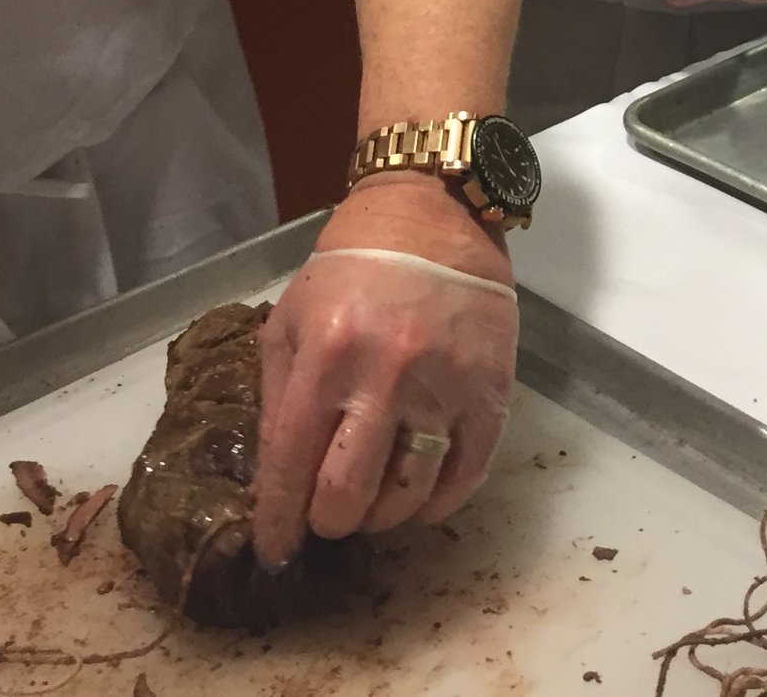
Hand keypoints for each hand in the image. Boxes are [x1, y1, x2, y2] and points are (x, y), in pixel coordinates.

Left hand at [252, 176, 516, 567]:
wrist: (433, 214)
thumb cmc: (350, 267)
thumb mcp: (290, 320)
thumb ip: (278, 400)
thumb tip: (277, 482)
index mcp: (325, 355)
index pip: (291, 467)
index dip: (279, 521)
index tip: (275, 551)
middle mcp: (384, 374)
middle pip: (349, 494)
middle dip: (329, 522)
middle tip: (327, 518)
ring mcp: (444, 383)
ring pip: (409, 493)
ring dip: (382, 516)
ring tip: (372, 506)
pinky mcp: (491, 387)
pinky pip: (467, 473)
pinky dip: (440, 503)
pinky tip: (421, 500)